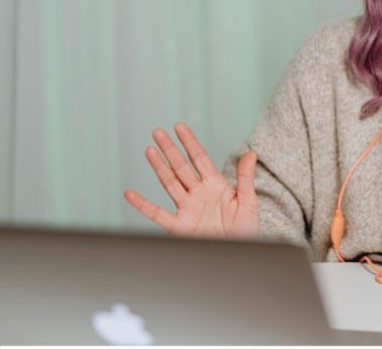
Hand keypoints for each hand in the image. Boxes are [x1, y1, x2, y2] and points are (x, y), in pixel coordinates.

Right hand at [123, 122, 258, 238]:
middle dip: (170, 149)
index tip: (179, 127)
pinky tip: (130, 194)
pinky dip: (143, 205)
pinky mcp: (179, 227)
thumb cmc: (246, 231)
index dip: (189, 142)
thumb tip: (251, 153)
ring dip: (159, 167)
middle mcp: (198, 194)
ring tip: (150, 150)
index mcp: (216, 186)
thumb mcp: (249, 202)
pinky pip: (158, 214)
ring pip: (169, 183)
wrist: (238, 255)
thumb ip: (246, 178)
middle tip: (157, 132)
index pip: (200, 159)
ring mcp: (187, 209)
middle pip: (181, 167)